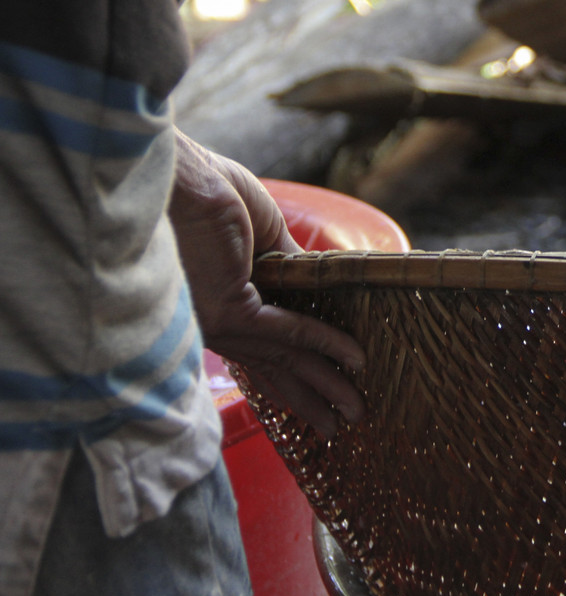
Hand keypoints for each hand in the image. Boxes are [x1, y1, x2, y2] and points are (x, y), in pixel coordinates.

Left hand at [170, 131, 365, 437]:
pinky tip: (352, 357)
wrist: (178, 174)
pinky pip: (288, 331)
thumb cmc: (208, 188)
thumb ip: (289, 261)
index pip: (267, 347)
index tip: (329, 388)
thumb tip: (318, 281)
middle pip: (275, 365)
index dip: (301, 368)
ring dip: (325, 384)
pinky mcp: (228, 310)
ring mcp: (221, 320)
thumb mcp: (263, 228)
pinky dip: (323, 343)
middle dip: (313, 395)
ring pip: (284, 358)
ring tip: (356, 410)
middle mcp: (218, 320)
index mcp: (224, 301)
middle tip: (345, 421)